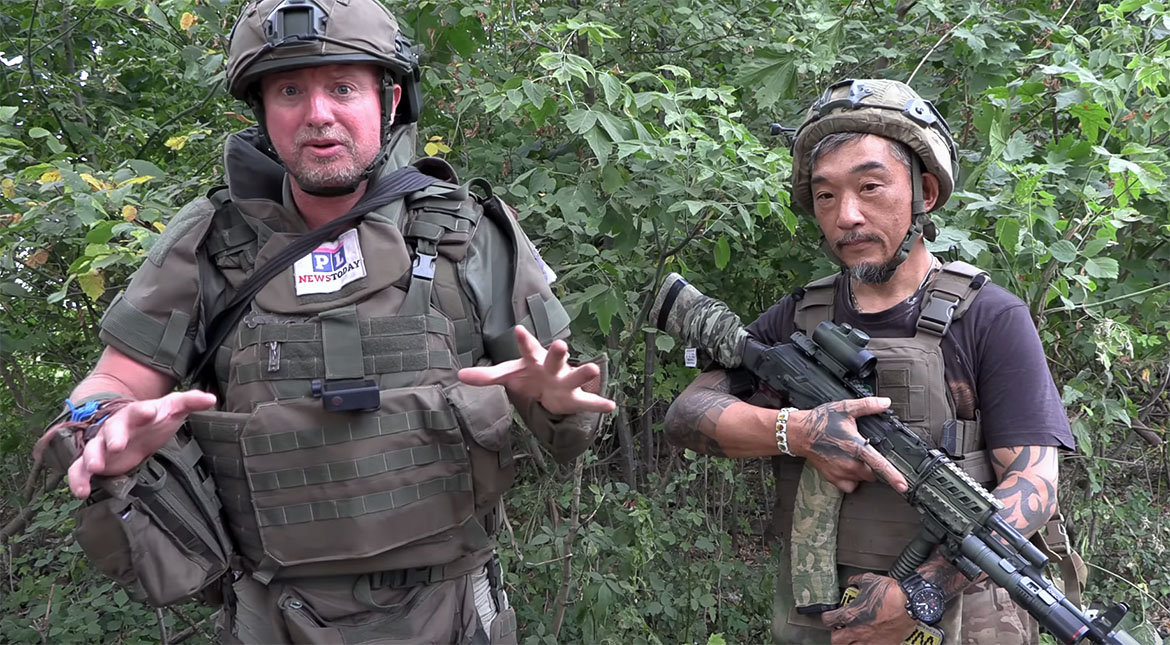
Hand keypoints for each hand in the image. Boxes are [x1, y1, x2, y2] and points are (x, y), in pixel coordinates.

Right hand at [57, 391, 216, 497]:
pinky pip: (79, 469)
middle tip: (117, 445)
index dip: (143, 412)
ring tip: (95, 467)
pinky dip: (78, 479)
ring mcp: (102, 444)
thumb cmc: (155, 420)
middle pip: (112, 429)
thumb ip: (189, 402)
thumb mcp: (172, 410)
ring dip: (92, 457)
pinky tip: (80, 492)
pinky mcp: (95, 461)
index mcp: (136, 414)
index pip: (139, 410)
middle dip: (114, 436)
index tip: (150, 413)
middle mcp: (116, 427)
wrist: (133, 430)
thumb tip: (211, 399)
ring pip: (92, 449)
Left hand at [457, 326, 614, 414]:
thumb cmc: (529, 376)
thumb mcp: (509, 375)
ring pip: (575, 377)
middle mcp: (553, 368)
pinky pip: (589, 402)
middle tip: (560, 344)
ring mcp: (566, 382)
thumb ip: (487, 376)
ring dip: (584, 373)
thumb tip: (459, 376)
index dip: (523, 340)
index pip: (527, 349)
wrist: (550, 389)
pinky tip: (611, 405)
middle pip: (555, 359)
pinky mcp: (576, 399)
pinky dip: (599, 404)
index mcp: (535, 360)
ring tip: (593, 369)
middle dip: (558, 352)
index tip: (517, 329)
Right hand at [787, 397, 907, 492]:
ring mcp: (840, 473)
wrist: (799, 433)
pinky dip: (852, 480)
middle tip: (867, 452)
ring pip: (862, 479)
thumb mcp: (845, 408)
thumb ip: (867, 406)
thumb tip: (885, 403)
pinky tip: (848, 468)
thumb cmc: (821, 421)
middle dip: (874, 466)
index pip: (879, 464)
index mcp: (856, 447)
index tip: (903, 486)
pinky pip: (850, 485)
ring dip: (863, 471)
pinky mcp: (832, 478)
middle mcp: (849, 463)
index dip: (894, 476)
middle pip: (873, 474)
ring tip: (855, 457)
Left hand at [822, 573, 916, 644]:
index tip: (831, 616)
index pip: (828, 620)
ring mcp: (870, 641)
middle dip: (836, 634)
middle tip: (840, 629)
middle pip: (836, 640)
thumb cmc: (890, 593)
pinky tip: (870, 640)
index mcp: (851, 614)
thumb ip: (857, 581)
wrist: (910, 604)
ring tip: (853, 637)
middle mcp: (857, 630)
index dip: (828, 617)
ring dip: (849, 642)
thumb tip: (852, 581)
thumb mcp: (869, 580)